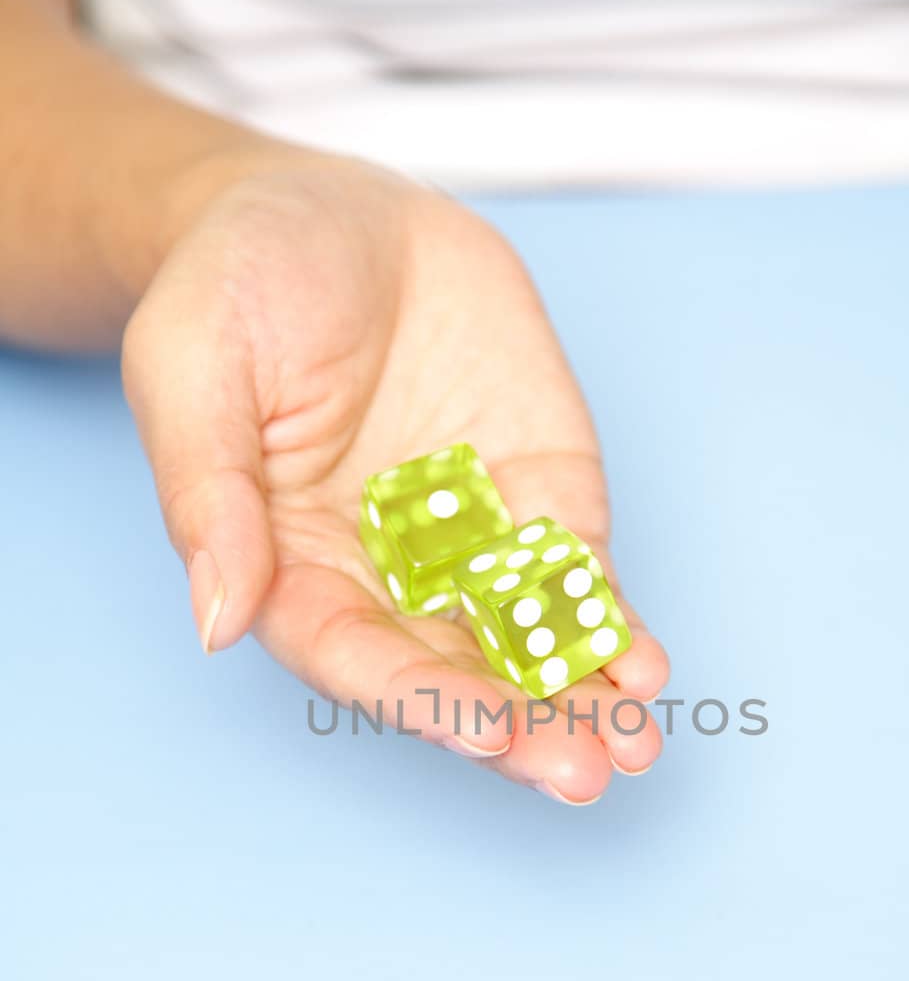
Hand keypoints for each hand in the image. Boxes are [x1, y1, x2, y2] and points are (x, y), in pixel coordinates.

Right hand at [122, 155, 669, 800]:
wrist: (330, 208)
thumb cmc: (238, 282)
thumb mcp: (194, 366)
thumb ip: (210, 493)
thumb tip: (218, 620)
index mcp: (290, 568)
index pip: (355, 657)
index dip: (419, 696)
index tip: (483, 728)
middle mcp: (385, 575)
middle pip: (453, 671)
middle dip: (520, 727)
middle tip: (582, 772)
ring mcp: (469, 539)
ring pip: (526, 642)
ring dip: (580, 699)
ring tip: (635, 744)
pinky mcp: (537, 493)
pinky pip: (577, 572)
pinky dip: (610, 622)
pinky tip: (643, 667)